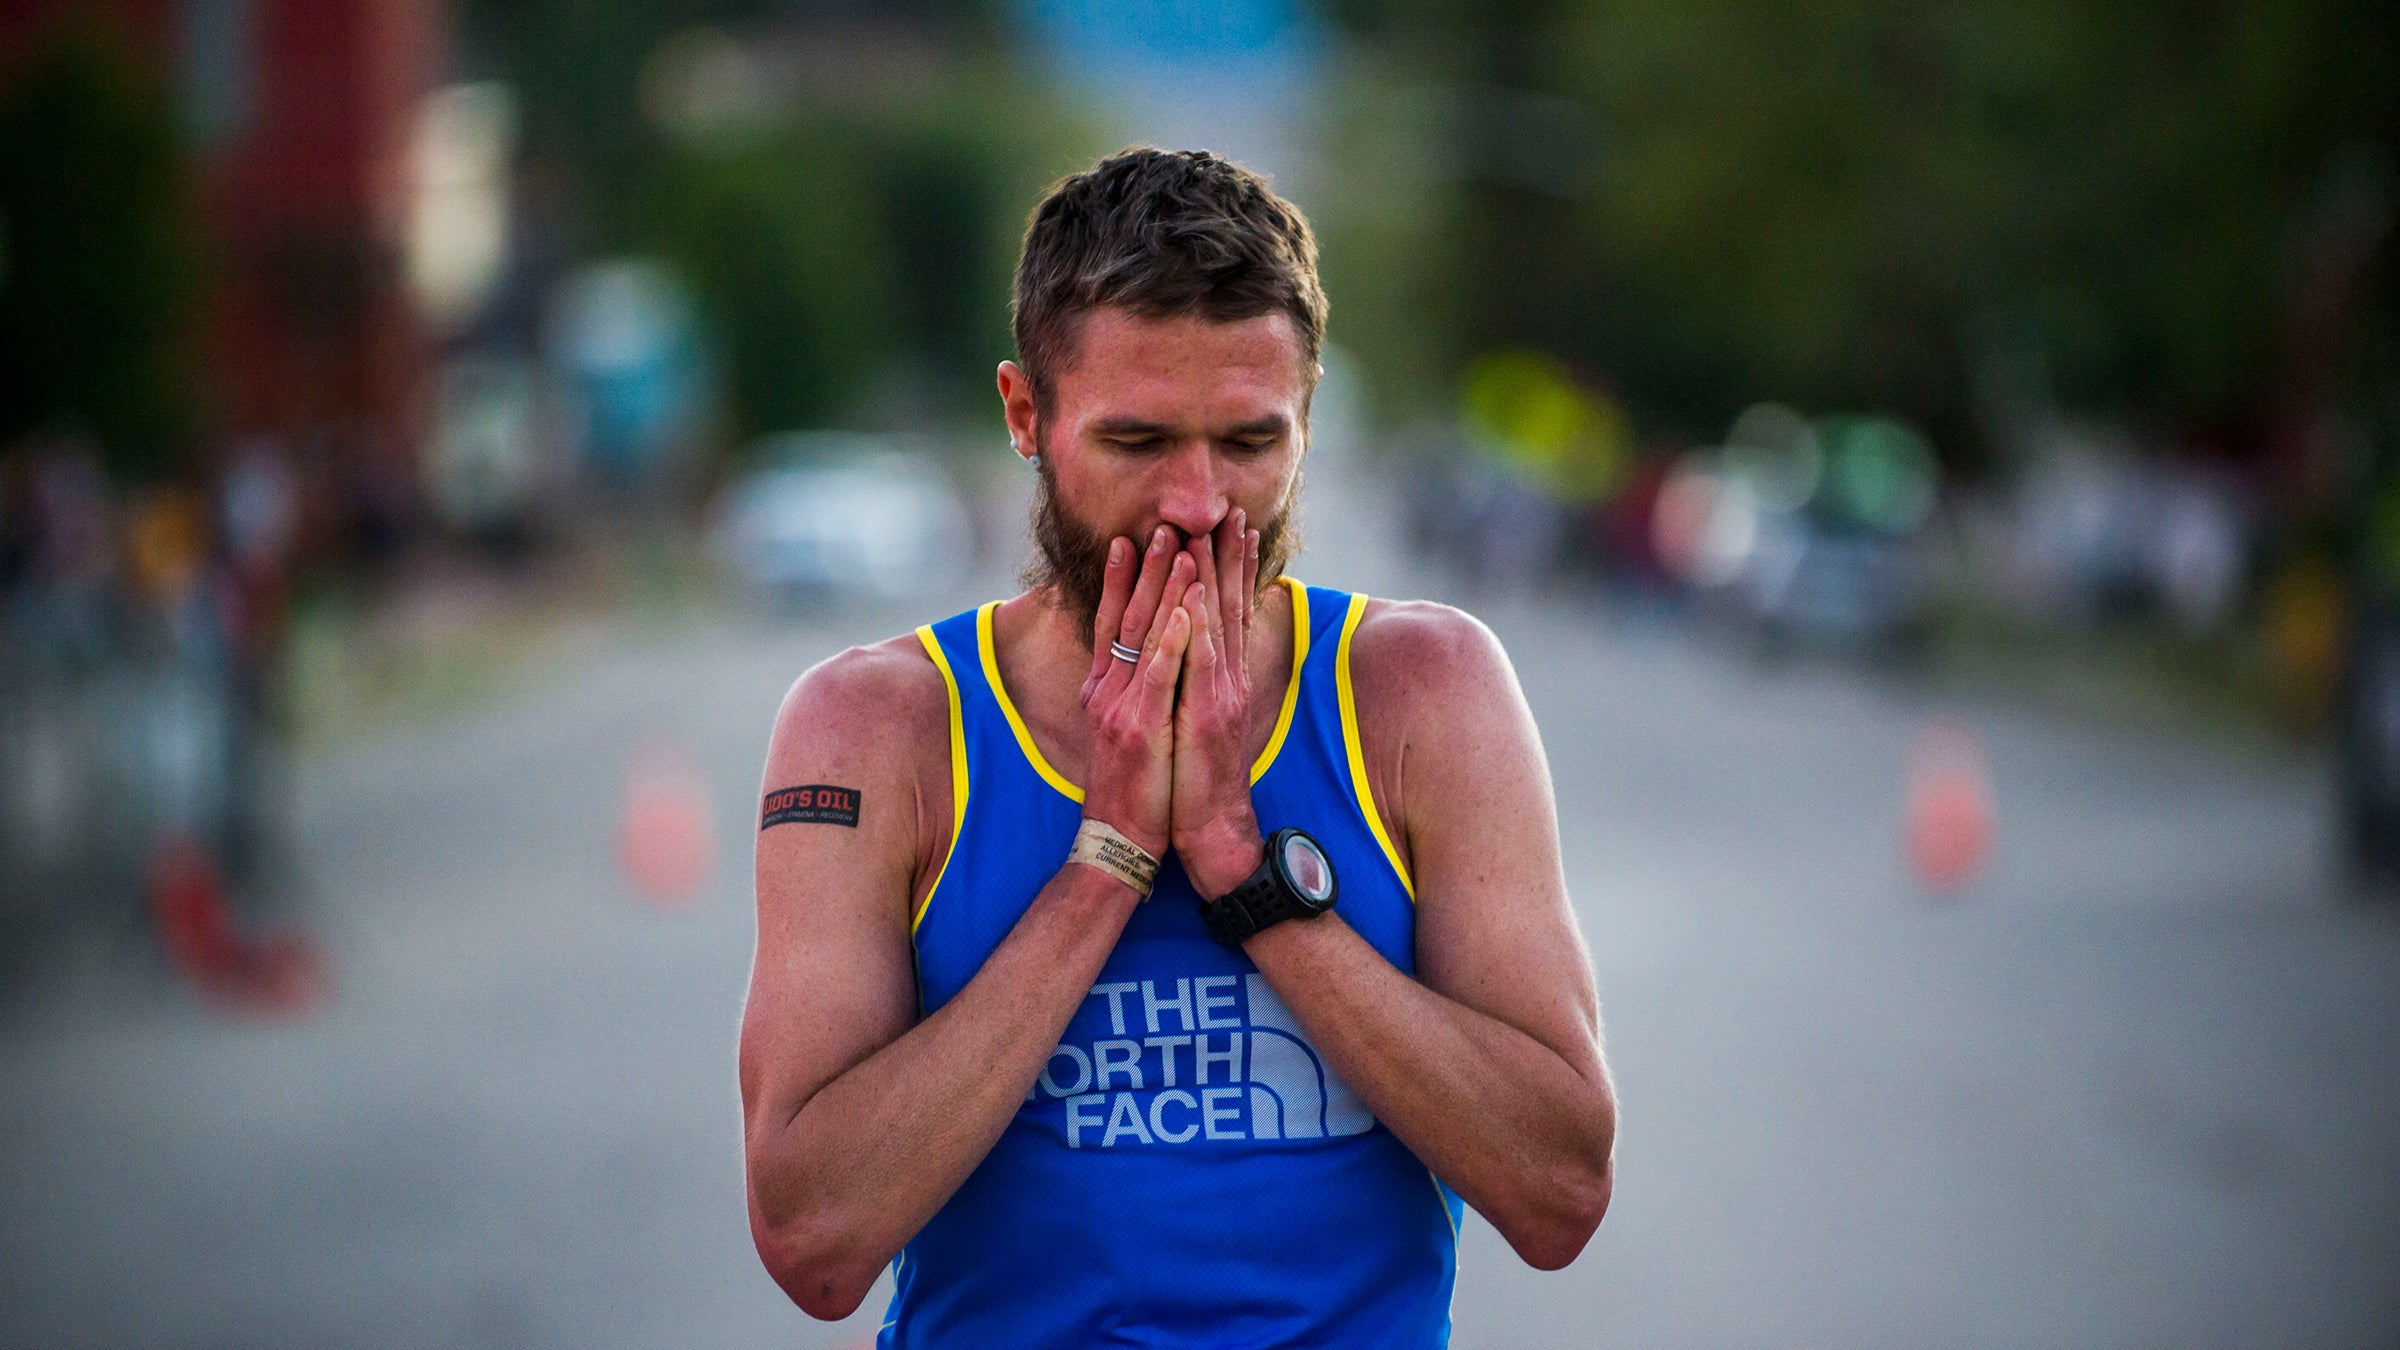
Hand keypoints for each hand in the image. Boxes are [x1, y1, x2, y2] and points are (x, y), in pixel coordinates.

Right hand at [1079, 526, 1192, 861]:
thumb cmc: (1135, 789)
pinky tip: (1182, 608)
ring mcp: (1121, 707)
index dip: (1119, 579)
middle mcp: (1107, 691)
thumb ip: (1133, 694)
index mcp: (1104, 691)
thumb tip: (1145, 666)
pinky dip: (1169, 638)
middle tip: (1161, 525)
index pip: (1111, 622)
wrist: (1121, 840)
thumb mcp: (1129, 732)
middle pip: (1126, 617)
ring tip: (1178, 547)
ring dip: (1162, 588)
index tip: (1129, 538)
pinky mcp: (1140, 728)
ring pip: (1143, 635)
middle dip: (1145, 569)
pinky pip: (1157, 674)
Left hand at [1169, 510, 1266, 898]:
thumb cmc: (1196, 779)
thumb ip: (1197, 683)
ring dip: (1213, 576)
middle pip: (1228, 605)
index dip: (1231, 567)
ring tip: (1210, 531)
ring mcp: (1219, 694)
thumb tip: (1191, 653)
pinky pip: (1200, 661)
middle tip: (1229, 509)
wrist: (1209, 831)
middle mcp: (1227, 679)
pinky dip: (1197, 625)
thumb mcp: (1196, 721)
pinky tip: (1192, 593)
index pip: (1227, 611)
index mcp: (1222, 679)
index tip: (1233, 525)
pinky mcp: (1205, 714)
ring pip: (1216, 623)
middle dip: (1229, 556)